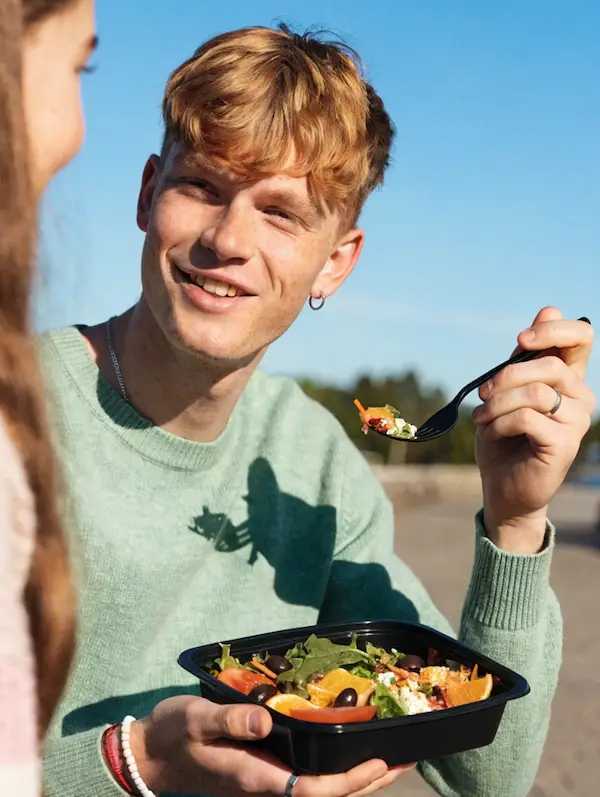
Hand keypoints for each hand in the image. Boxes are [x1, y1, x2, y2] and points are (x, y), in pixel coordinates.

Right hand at [130, 696, 414, 796]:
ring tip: (391, 757)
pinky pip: (309, 777)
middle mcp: (267, 786)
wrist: (152, 755)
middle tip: (405, 758)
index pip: (312, 790)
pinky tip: (349, 751)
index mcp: (255, 778)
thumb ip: (230, 719)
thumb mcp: (196, 719)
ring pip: (321, 789)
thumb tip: (266, 719)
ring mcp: (266, 783)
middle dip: (367, 781)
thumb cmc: (174, 734)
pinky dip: (336, 767)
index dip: (349, 781)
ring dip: (357, 777)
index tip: (379, 762)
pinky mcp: (265, 773)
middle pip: (327, 794)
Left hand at [473, 306, 594, 553]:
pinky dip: (500, 422)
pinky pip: (527, 418)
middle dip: (505, 376)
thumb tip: (548, 309)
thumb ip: (522, 359)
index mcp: (568, 378)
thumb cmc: (503, 438)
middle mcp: (580, 396)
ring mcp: (576, 421)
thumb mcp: (506, 392)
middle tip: (483, 394)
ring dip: (498, 402)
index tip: (520, 341)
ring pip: (536, 391)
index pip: (581, 336)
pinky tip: (492, 432)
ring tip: (482, 417)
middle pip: (548, 364)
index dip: (553, 330)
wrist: (503, 489)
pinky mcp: (564, 444)